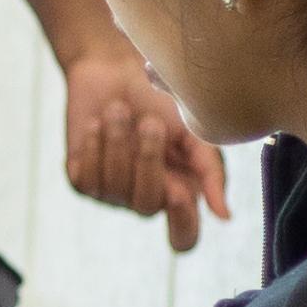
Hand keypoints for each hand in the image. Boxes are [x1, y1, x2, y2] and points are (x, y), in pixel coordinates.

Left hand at [65, 54, 230, 250]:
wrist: (113, 70)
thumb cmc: (159, 101)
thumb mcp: (194, 132)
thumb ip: (211, 171)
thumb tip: (224, 216)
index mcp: (181, 191)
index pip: (183, 237)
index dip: (181, 225)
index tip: (178, 192)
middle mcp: (147, 198)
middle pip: (148, 207)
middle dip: (147, 161)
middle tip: (149, 122)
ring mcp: (113, 194)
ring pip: (114, 189)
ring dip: (118, 144)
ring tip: (118, 111)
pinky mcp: (82, 181)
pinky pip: (87, 178)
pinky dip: (93, 146)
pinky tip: (96, 124)